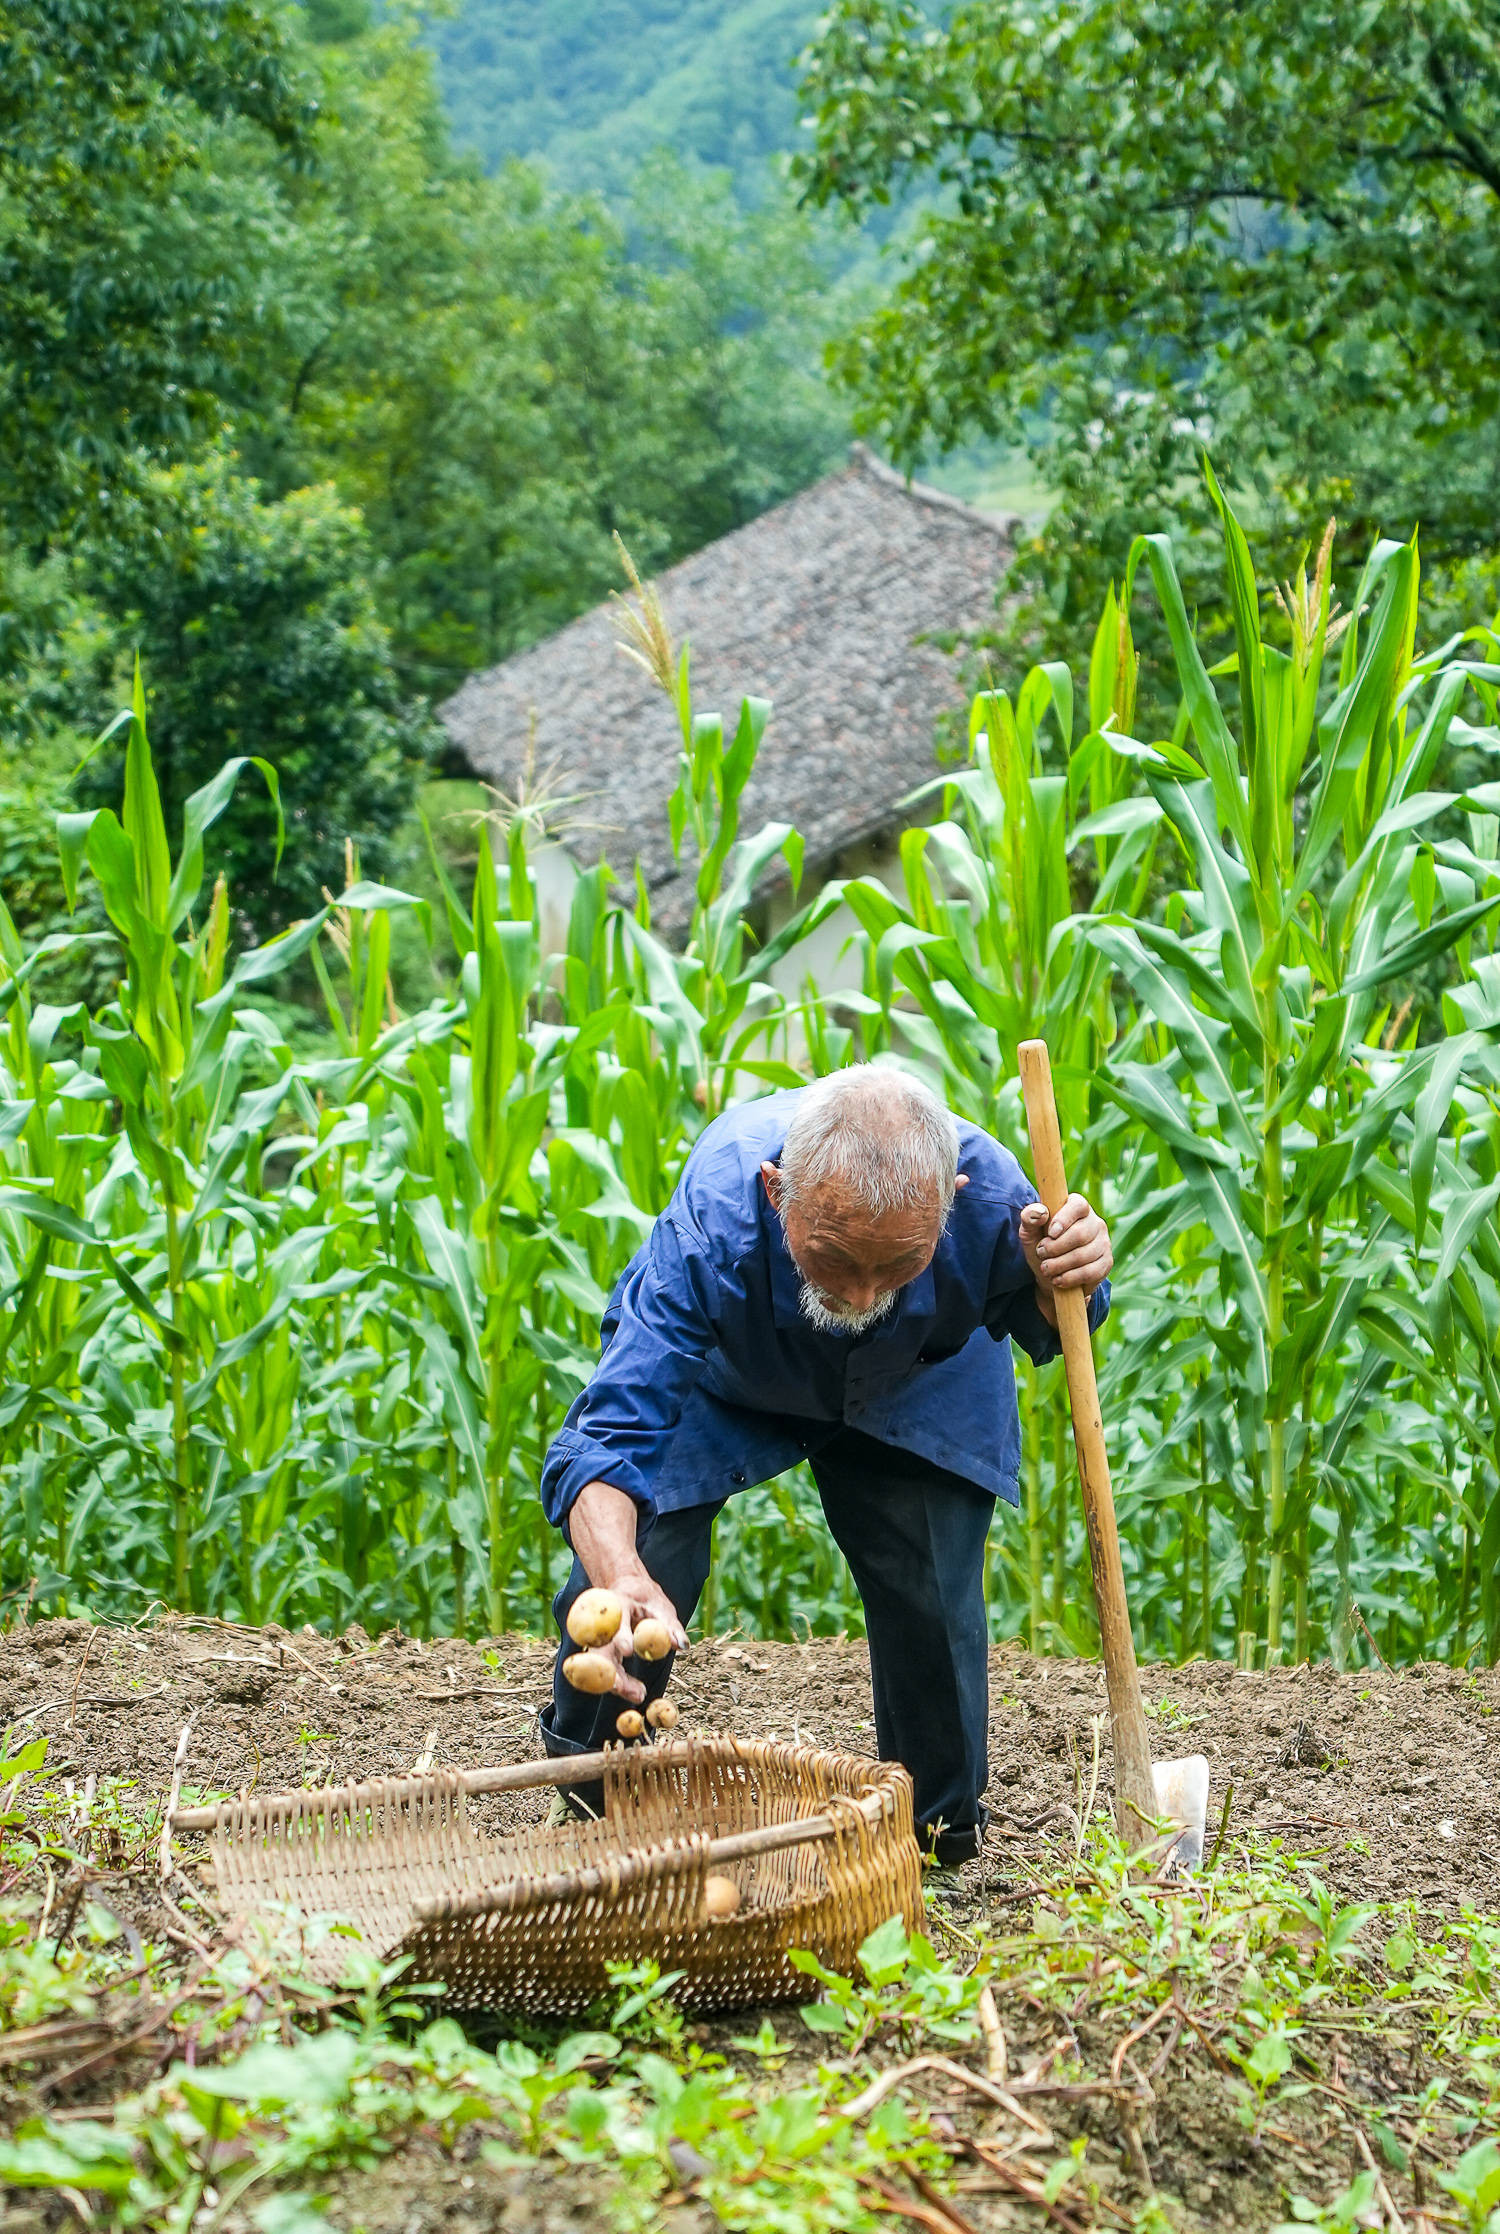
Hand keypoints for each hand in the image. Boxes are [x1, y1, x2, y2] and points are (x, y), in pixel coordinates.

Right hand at [587, 1565, 687, 1703]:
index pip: (616, 1621)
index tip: (628, 1650)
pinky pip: (608, 1671)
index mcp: (618, 1606)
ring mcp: (601, 1640)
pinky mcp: (604, 1653)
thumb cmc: (648, 1601)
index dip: (621, 1636)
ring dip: (618, 1683)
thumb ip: (671, 1626)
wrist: (629, 1594)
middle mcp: (604, 1624)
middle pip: (602, 1649)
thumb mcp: (663, 1609)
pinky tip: (636, 1693)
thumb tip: (682, 1645)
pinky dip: (620, 1683)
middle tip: (631, 1689)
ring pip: (603, 1665)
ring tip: (640, 1694)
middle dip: (612, 1671)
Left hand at [1019, 1193, 1111, 1326]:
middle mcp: (1095, 1222)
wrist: (1051, 1273)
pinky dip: (1071, 1278)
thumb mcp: (1030, 1231)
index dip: (1064, 1219)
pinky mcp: (1106, 1262)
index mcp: (1077, 1206)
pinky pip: (1091, 1272)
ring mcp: (1104, 1242)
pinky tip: (1058, 1279)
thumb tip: (1040, 1212)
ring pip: (1084, 1255)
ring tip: (1046, 1268)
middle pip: (1080, 1234)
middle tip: (1041, 1253)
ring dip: (1060, 1265)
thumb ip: (1030, 1218)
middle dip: (1055, 1248)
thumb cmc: (1041, 1245)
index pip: (1078, 1206)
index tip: (1050, 1233)